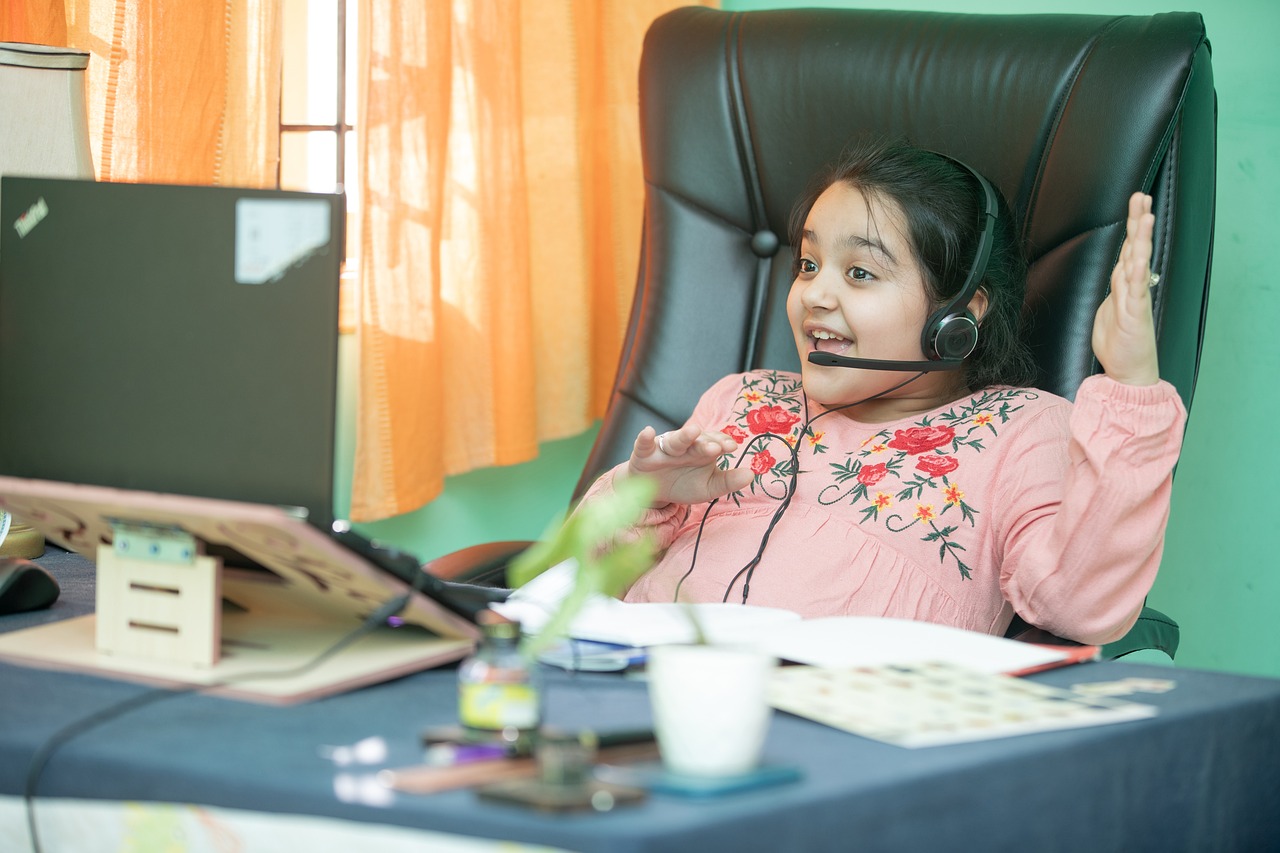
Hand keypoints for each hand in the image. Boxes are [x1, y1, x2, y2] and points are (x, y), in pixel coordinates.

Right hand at [623, 423, 752, 505]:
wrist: (654, 493)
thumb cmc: (684, 485)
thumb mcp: (708, 488)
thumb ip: (728, 481)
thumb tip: (751, 475)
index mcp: (702, 451)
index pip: (715, 443)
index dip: (722, 443)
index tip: (732, 447)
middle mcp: (685, 446)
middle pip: (697, 441)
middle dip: (706, 443)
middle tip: (716, 447)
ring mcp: (664, 449)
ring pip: (675, 440)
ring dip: (683, 436)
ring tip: (692, 431)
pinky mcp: (644, 454)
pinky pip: (644, 445)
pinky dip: (644, 438)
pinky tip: (648, 432)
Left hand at [1092, 192, 1160, 385]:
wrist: (1128, 371)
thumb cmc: (1120, 342)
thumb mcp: (1110, 307)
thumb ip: (1116, 287)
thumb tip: (1119, 269)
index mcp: (1126, 285)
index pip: (1129, 248)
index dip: (1133, 225)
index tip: (1137, 202)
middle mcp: (1133, 289)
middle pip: (1136, 249)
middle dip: (1139, 222)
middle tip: (1142, 196)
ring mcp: (1135, 301)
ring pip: (1137, 265)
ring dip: (1141, 241)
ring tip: (1145, 218)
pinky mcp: (1134, 316)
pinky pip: (1135, 292)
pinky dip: (1136, 274)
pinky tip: (1138, 259)